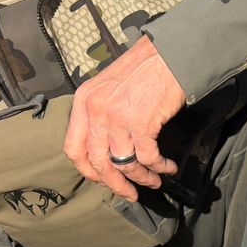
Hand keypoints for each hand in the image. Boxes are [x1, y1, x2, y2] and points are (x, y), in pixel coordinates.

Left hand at [64, 36, 183, 199]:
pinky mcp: (141, 124)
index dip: (88, 170)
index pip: (74, 148)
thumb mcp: (108, 86)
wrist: (171, 53)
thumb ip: (100, 113)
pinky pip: (148, 158)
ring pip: (123, 164)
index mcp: (83, 101)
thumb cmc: (145, 67)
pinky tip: (168, 167)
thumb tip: (105, 147)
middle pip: (97, 163)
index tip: (102, 180)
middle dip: (114, 184)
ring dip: (141, 178)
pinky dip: (159, 167)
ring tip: (154, 182)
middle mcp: (95, 111)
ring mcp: (116, 118)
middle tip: (129, 194)